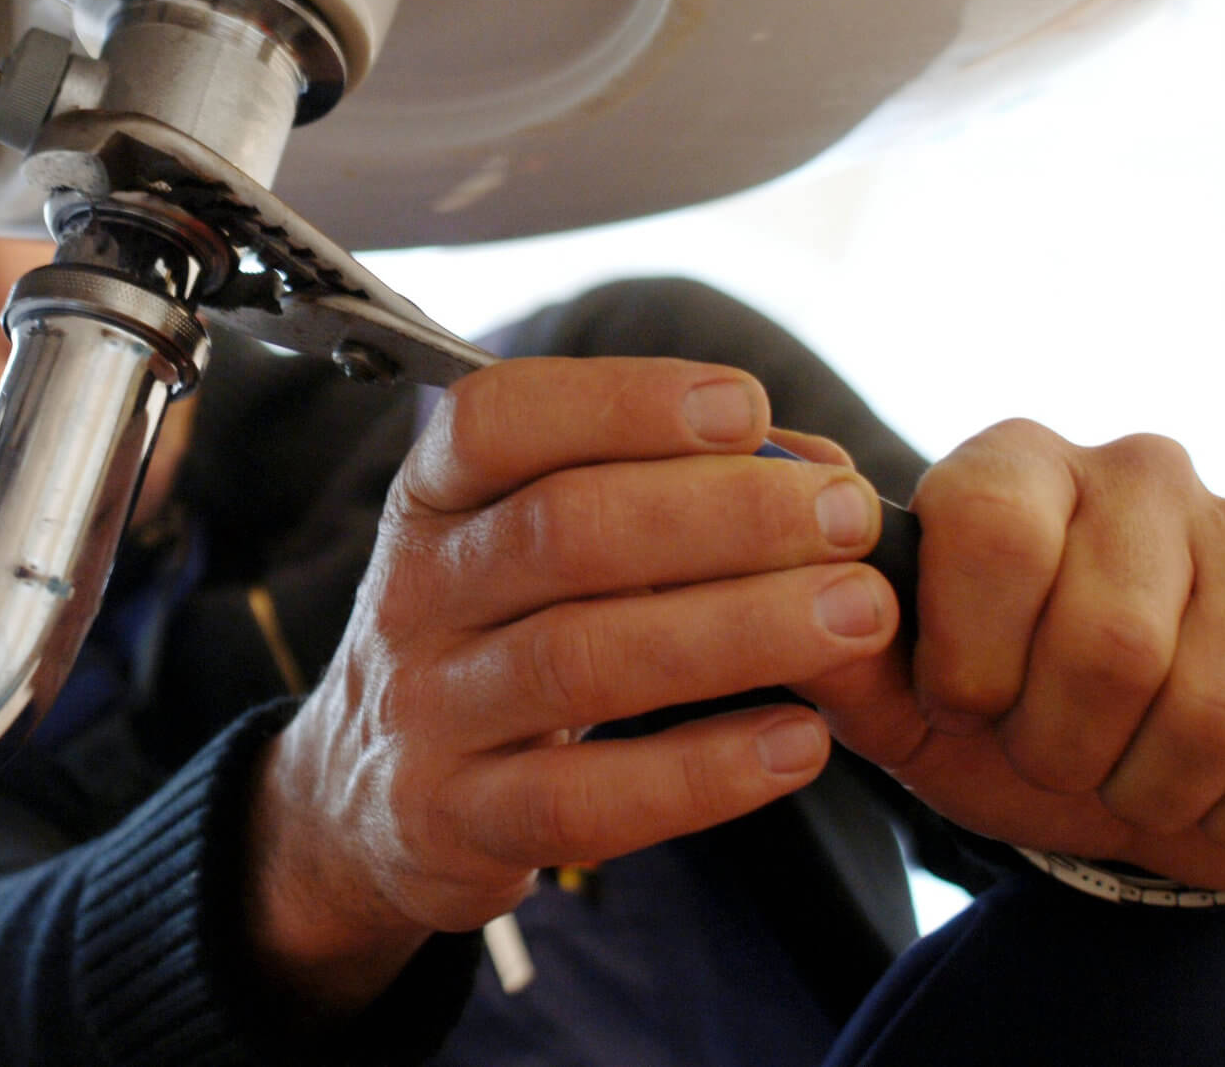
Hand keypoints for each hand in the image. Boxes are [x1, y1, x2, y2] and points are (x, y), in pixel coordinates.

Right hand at [244, 357, 897, 1015]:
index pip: (496, 419)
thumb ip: (655, 492)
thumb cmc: (496, 639)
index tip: (746, 406)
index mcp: (432, 498)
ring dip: (737, 629)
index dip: (621, 403)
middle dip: (723, 514)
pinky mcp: (457, 822)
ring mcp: (426, 712)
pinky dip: (702, 771)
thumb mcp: (528, 546)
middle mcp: (414, 593)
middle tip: (846, 519)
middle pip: (561, 531)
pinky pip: (585, 799)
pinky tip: (800, 743)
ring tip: (858, 614)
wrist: (366, 800)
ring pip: (580, 659)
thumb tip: (814, 471)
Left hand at [801, 420, 1224, 889]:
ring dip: (1150, 786)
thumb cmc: (987, 716)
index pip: (991, 527)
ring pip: (1217, 706)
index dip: (973, 651)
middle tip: (1046, 752)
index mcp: (1011, 464)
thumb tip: (786, 499)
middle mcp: (1137, 470)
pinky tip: (1206, 792)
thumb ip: (825, 622)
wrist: (1114, 776)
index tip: (960, 701)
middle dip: (1062, 744)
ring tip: (1119, 773)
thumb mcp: (886, 691)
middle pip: (1112, 639)